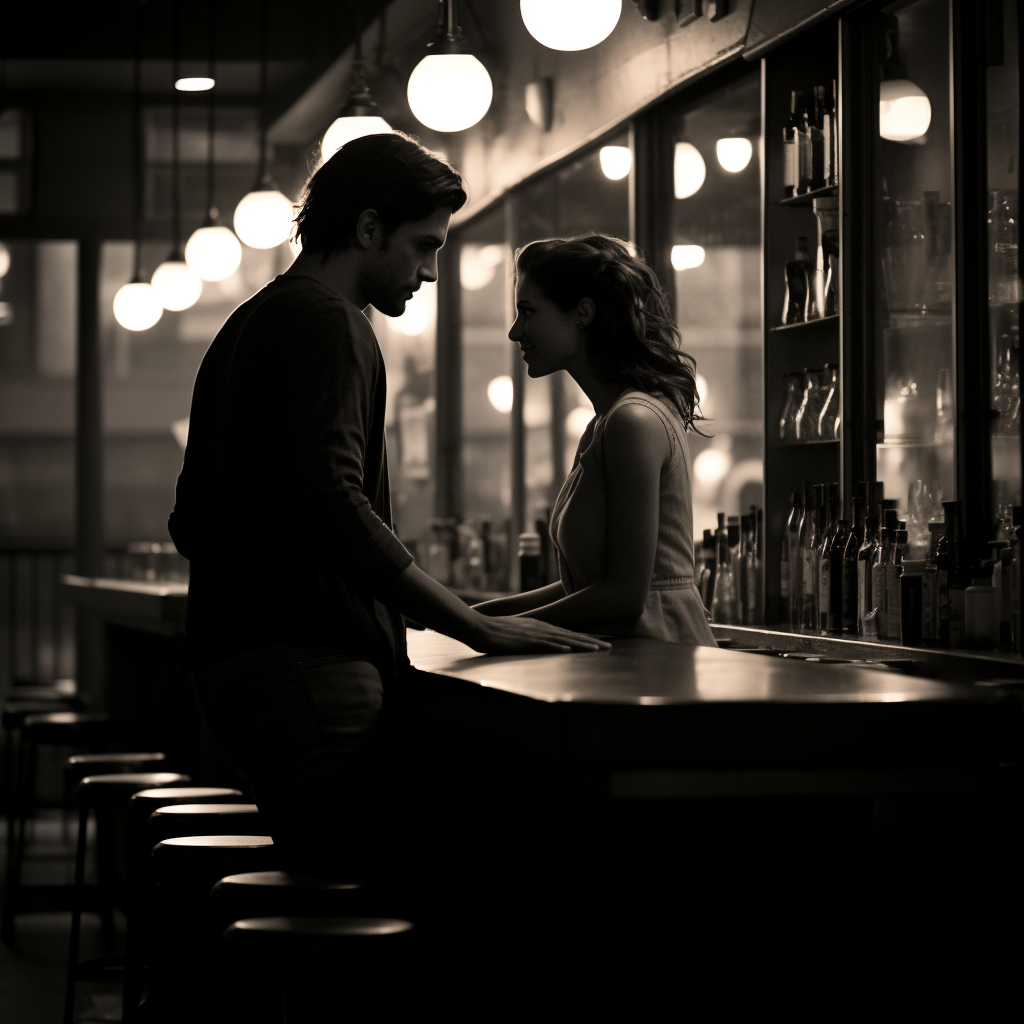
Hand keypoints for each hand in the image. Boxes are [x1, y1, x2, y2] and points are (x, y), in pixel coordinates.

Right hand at [468, 615, 610, 654]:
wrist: (478, 626)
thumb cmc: (495, 632)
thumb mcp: (518, 632)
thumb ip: (531, 636)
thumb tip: (541, 642)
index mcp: (539, 626)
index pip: (567, 633)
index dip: (585, 638)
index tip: (600, 644)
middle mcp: (540, 628)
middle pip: (571, 635)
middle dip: (591, 642)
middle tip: (609, 648)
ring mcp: (532, 634)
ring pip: (563, 639)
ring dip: (581, 644)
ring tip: (597, 650)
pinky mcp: (523, 641)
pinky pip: (543, 644)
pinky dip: (557, 646)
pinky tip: (569, 649)